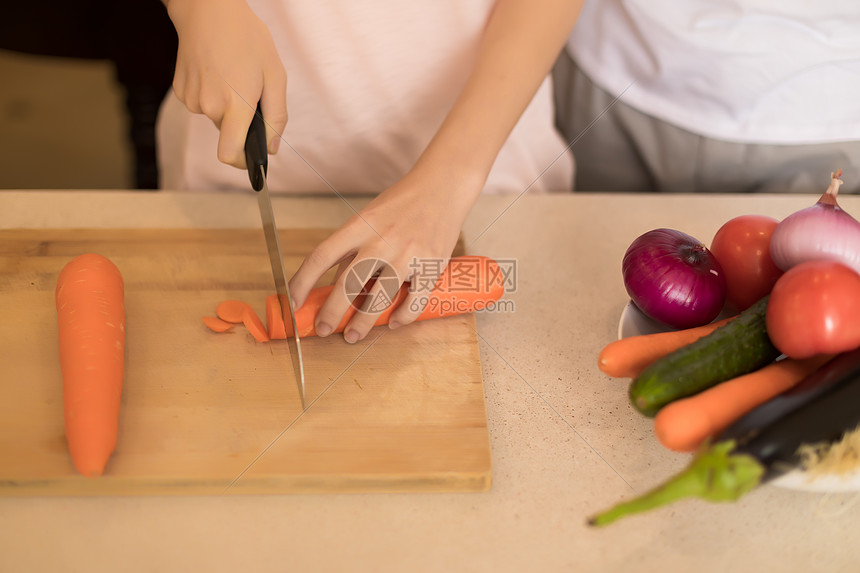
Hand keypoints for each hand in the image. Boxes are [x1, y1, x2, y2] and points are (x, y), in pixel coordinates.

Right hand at [166, 0, 286, 166]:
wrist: (208, 10)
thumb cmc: (246, 38)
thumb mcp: (275, 76)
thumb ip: (276, 117)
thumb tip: (271, 148)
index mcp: (235, 105)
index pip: (229, 154)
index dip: (242, 162)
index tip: (252, 159)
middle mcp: (209, 106)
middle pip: (227, 134)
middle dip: (240, 122)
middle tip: (249, 92)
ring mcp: (191, 99)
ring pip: (215, 118)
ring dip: (226, 106)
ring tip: (232, 76)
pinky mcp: (181, 91)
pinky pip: (202, 105)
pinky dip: (212, 95)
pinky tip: (216, 73)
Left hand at [288, 168, 480, 342]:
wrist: (443, 186)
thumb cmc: (402, 202)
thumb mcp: (369, 217)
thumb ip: (353, 248)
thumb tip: (336, 283)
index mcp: (360, 225)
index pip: (321, 256)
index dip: (302, 282)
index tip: (294, 303)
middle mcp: (382, 240)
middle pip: (348, 284)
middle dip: (331, 312)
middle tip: (322, 330)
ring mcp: (408, 255)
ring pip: (379, 299)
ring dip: (362, 323)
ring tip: (353, 336)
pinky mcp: (431, 265)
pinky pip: (414, 301)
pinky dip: (402, 317)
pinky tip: (392, 323)